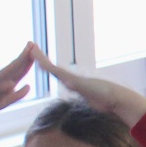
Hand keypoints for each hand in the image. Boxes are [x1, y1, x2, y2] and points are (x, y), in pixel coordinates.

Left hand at [31, 44, 145, 126]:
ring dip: (40, 58)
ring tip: (31, 48)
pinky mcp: (74, 81)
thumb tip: (91, 100)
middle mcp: (70, 79)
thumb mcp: (93, 99)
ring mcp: (72, 79)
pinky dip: (47, 65)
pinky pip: (57, 73)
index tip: (36, 57)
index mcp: (72, 83)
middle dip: (40, 57)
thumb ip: (89, 96)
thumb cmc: (108, 100)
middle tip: (30, 46)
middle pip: (51, 67)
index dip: (45, 64)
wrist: (115, 99)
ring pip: (51, 67)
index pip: (55, 72)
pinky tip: (39, 61)